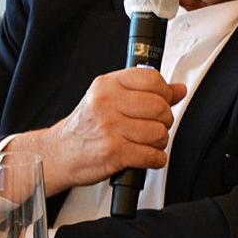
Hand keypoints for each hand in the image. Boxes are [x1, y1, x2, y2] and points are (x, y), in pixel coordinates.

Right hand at [37, 68, 185, 194]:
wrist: (59, 153)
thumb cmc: (86, 126)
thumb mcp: (109, 98)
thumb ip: (144, 91)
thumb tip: (178, 89)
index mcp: (107, 85)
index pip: (151, 79)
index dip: (165, 92)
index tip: (163, 100)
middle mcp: (107, 103)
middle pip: (159, 107)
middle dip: (164, 120)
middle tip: (155, 125)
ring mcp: (110, 128)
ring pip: (159, 132)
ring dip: (159, 141)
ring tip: (147, 142)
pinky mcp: (114, 153)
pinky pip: (152, 155)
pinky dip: (155, 159)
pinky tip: (145, 155)